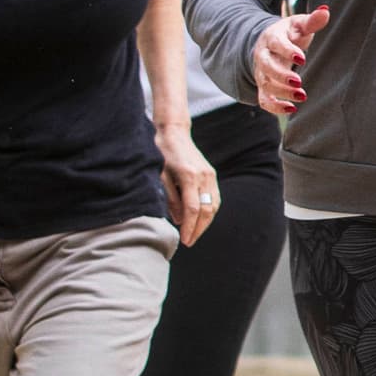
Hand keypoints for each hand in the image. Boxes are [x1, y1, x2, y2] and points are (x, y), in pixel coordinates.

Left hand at [160, 129, 219, 243]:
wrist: (174, 132)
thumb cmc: (162, 153)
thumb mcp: (160, 175)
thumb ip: (170, 198)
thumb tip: (177, 219)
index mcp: (189, 176)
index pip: (193, 209)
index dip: (189, 227)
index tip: (184, 239)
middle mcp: (203, 176)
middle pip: (206, 210)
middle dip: (198, 229)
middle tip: (189, 242)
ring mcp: (210, 175)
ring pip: (213, 205)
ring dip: (205, 222)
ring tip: (195, 233)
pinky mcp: (211, 174)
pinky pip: (214, 198)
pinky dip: (209, 211)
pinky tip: (201, 219)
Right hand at [252, 4, 330, 115]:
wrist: (270, 44)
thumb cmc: (290, 33)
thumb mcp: (299, 24)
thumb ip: (312, 20)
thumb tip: (325, 10)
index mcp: (272, 38)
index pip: (276, 44)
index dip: (287, 51)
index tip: (302, 59)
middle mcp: (263, 56)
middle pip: (266, 66)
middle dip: (281, 76)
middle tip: (298, 82)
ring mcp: (262, 73)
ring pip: (265, 84)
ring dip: (281, 92)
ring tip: (302, 96)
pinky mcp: (264, 87)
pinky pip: (264, 99)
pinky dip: (274, 107)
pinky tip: (292, 110)